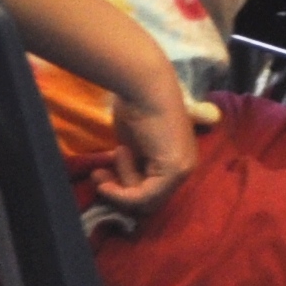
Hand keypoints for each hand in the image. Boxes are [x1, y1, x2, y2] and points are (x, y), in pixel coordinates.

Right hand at [91, 66, 211, 219]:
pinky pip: (143, 198)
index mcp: (178, 160)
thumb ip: (133, 166)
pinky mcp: (175, 169)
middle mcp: (186, 167)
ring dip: (120, 186)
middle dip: (120, 191)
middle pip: (149, 200)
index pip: (151, 193)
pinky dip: (121, 193)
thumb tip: (117, 190)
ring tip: (116, 154)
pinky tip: (108, 175)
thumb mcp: (133, 145)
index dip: (124, 190)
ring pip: (145, 200)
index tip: (102, 175)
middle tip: (99, 175)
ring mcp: (183, 169)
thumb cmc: (136, 105)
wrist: (144, 84)